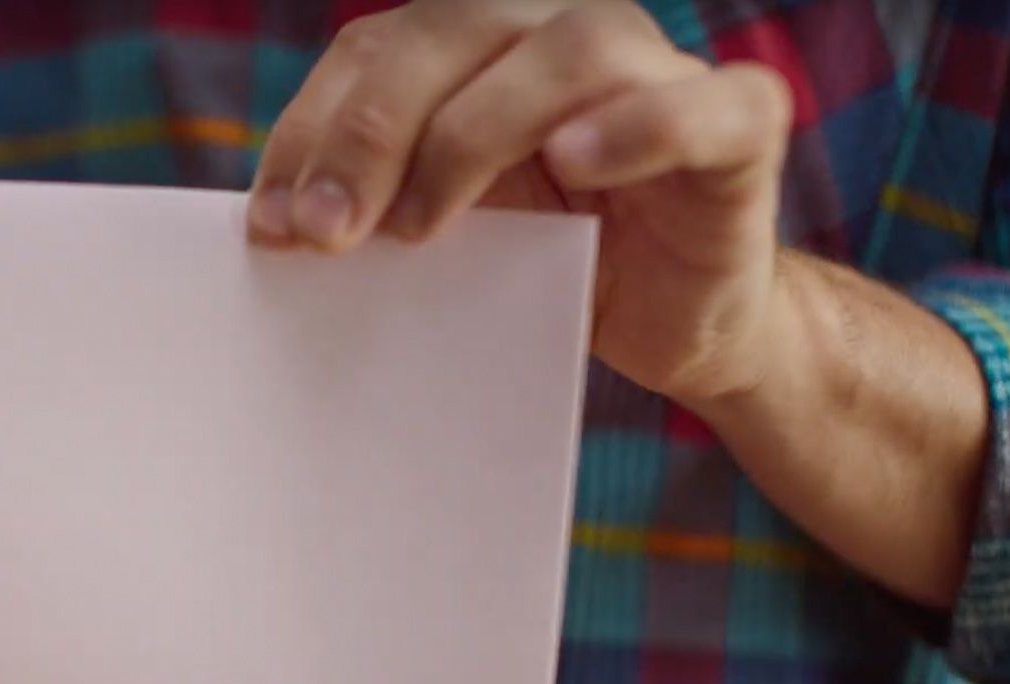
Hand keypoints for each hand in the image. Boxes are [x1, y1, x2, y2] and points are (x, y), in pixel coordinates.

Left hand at [249, 0, 794, 405]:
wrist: (681, 328)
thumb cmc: (550, 274)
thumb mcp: (443, 235)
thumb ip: (373, 207)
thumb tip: (275, 229)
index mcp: (485, 44)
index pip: (379, 48)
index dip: (317, 128)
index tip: (272, 225)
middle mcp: (567, 32)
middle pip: (457, 27)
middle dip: (374, 129)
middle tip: (326, 230)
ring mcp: (659, 69)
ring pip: (569, 50)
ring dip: (475, 133)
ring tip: (421, 225)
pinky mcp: (737, 127)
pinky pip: (695, 106)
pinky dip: (634, 127)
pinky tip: (574, 162)